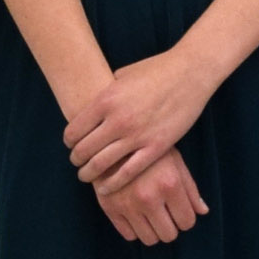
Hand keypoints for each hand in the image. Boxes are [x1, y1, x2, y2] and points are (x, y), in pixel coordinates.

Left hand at [64, 51, 218, 194]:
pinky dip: (112, 183)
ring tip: (87, 176)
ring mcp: (137, 136)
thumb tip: (94, 102)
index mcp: (105, 100)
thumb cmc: (156, 70)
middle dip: (76, 160)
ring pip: (101, 164)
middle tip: (77, 162)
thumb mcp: (122, 75)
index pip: (73, 131)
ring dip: (89, 173)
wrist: (190, 73)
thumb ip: (106, 92)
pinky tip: (105, 188)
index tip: (71, 145)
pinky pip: (128, 172)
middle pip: (84, 150)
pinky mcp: (156, 147)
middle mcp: (117, 120)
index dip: (69, 141)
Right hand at [99, 149, 205, 246]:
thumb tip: (202, 211)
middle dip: (170, 226)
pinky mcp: (110, 208)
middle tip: (166, 214)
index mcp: (170, 184)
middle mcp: (149, 198)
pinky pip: (129, 235)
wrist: (110, 140)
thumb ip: (190, 188)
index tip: (180, 211)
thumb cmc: (149, 150)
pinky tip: (136, 214)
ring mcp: (128, 205)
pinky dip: (135, 229)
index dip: (185, 218)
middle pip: (169, 235)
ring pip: (149, 239)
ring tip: (151, 215)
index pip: (187, 222)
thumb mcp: (175, 161)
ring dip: (153, 230)